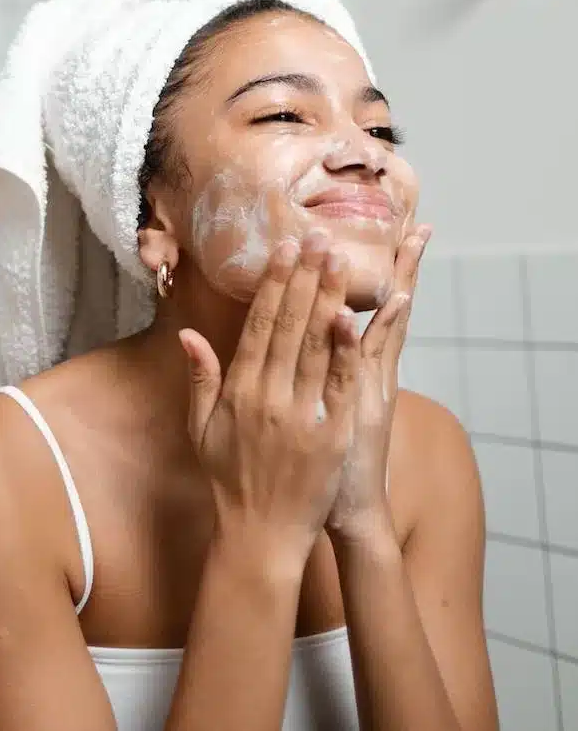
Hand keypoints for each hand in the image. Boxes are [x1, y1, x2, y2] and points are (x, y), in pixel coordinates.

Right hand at [178, 231, 360, 564]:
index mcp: (239, 391)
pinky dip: (346, 349)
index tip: (283, 249)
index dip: (272, 284)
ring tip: (340, 260)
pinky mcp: (331, 435)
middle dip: (305, 277)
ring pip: (317, 345)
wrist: (260, 537)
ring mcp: (301, 414)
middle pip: (290, 324)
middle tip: (318, 237)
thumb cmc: (229, 481)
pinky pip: (340, 384)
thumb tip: (188, 334)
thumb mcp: (202, 429)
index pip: (259, 324)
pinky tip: (354, 317)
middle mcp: (269, 396)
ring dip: (328, 299)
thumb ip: (200, 378)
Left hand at [325, 226, 431, 545]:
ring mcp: (366, 388)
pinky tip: (352, 313)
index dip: (387, 271)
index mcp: (358, 365)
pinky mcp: (354, 410)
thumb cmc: (323, 460)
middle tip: (417, 225)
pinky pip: (354, 370)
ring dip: (390, 288)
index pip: (374, 306)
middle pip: (388, 309)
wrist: (342, 509)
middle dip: (401, 268)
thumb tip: (318, 322)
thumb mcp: (327, 404)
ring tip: (405, 245)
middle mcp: (369, 371)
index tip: (403, 230)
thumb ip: (324, 360)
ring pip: (381, 330)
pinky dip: (351, 342)